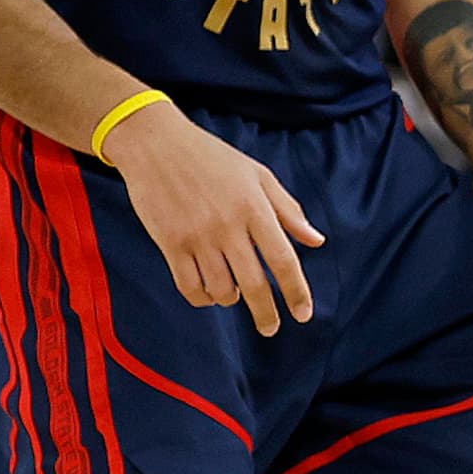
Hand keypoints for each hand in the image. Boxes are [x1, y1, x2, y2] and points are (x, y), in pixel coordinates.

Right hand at [109, 105, 324, 334]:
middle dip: (266, 314)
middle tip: (271, 328)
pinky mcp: (169, 242)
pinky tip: (209, 293)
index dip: (296, 292)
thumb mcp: (259, 175)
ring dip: (230, 299)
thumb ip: (289, 211)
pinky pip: (188, 286)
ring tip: (234, 294)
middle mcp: (228, 226)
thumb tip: (316, 241)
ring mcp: (197, 236)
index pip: (283, 260)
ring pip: (220, 289)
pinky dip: (202, 298)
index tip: (304, 314)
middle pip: (253, 284)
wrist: (156, 144)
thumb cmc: (213, 158)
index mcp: (255, 209)